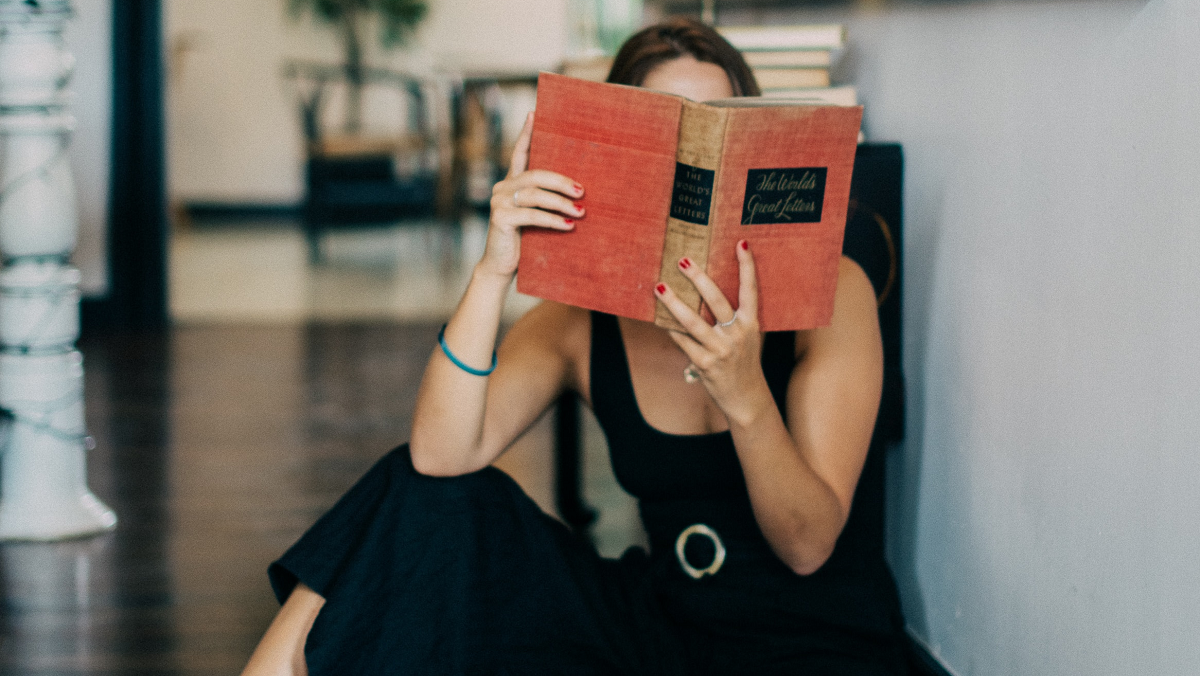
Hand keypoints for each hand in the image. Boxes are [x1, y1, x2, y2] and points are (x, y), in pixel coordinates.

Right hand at [480, 112, 584, 277]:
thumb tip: (580, 192)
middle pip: (535, 174)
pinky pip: (531, 215)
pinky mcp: (499, 218)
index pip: (519, 153)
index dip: (526, 133)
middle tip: (582, 191)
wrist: (501, 266)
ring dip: (561, 202)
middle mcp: (502, 187)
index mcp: (511, 182)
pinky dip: (552, 220)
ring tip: (581, 211)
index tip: (534, 113)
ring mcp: (498, 201)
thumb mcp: (536, 217)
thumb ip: (547, 202)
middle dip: (562, 181)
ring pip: (535, 194)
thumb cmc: (524, 240)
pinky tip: (569, 226)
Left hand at [654, 241, 770, 424]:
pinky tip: (658, 318)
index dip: (747, 266)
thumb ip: (734, 318)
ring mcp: (720, 349)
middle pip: (716, 300)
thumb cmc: (743, 361)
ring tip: (659, 287)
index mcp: (751, 324)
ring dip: (673, 303)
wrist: (746, 398)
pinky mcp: (705, 363)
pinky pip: (682, 341)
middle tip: (682, 261)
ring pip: (693, 321)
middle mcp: (737, 334)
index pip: (750, 290)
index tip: (741, 243)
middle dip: (698, 278)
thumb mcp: (747, 337)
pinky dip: (669, 329)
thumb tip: (706, 291)